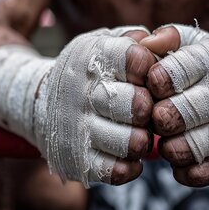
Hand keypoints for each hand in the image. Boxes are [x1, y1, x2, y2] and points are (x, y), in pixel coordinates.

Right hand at [36, 26, 156, 186]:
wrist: (39, 102)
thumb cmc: (91, 72)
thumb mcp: (108, 44)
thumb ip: (142, 39)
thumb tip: (169, 39)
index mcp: (90, 56)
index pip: (132, 58)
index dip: (149, 68)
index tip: (147, 74)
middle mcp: (79, 91)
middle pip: (135, 104)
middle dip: (149, 108)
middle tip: (146, 109)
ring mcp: (75, 128)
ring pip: (130, 142)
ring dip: (143, 139)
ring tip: (139, 133)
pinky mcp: (76, 160)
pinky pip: (115, 171)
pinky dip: (130, 166)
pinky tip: (129, 155)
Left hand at [141, 24, 208, 185]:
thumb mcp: (199, 43)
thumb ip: (168, 37)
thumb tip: (144, 43)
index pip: (164, 76)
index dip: (151, 85)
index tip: (155, 87)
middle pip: (169, 116)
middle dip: (156, 118)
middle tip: (160, 116)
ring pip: (180, 149)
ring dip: (166, 146)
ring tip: (172, 135)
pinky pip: (196, 175)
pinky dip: (182, 169)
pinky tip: (186, 153)